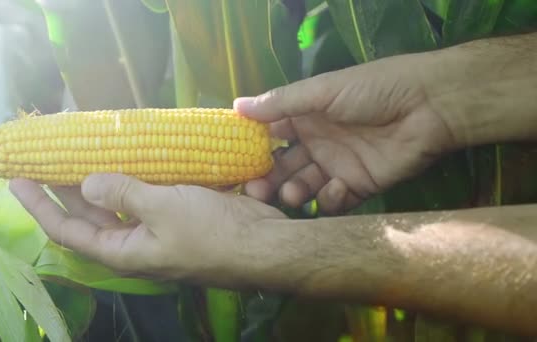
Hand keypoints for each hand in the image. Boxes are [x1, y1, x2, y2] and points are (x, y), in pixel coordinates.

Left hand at [9, 174, 286, 283]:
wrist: (263, 243)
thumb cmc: (213, 232)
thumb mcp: (164, 210)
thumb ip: (123, 194)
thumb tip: (86, 184)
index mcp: (124, 250)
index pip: (68, 231)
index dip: (41, 207)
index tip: (19, 181)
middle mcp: (135, 242)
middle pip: (89, 216)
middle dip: (65, 189)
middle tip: (46, 157)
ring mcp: (156, 228)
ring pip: (116, 203)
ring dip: (98, 179)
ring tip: (79, 152)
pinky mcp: (176, 213)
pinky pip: (144, 194)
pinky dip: (131, 176)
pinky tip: (127, 154)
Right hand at [235, 55, 454, 213]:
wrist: (429, 107)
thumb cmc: (373, 90)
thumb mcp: (323, 91)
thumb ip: (281, 103)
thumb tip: (236, 106)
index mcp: (306, 117)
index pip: (271, 138)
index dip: (253, 152)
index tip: (236, 166)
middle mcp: (318, 143)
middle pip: (284, 167)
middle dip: (268, 179)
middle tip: (256, 192)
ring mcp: (337, 165)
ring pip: (305, 185)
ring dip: (294, 191)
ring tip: (291, 194)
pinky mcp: (359, 186)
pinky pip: (335, 199)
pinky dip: (330, 198)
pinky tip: (336, 187)